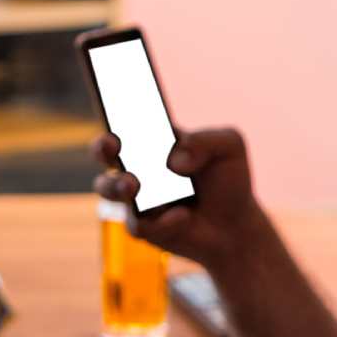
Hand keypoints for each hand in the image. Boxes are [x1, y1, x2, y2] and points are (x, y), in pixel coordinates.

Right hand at [92, 126, 263, 273]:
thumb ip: (205, 141)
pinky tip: (183, 215)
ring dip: (116, 185)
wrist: (236, 226)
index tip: (111, 110)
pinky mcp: (143, 227)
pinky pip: (138, 224)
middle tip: (113, 146)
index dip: (110, 110)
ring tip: (134, 186)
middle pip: (102, 151)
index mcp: (154, 140)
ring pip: (107, 188)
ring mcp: (136, 197)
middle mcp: (138, 165)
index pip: (125, 120)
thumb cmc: (228, 179)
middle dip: (100, 147)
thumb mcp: (229, 147)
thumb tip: (175, 161)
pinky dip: (162, 221)